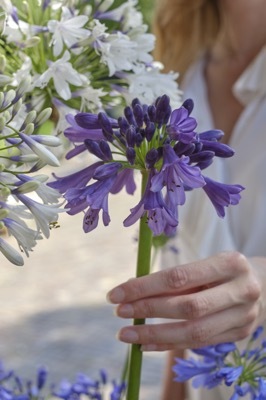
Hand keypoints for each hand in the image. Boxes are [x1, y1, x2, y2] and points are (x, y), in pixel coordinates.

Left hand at [107, 252, 264, 350]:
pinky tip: (146, 344)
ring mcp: (244, 316)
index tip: (116, 294)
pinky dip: (169, 345)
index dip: (144, 287)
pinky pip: (199, 344)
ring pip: (194, 332)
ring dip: (155, 335)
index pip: (179, 277)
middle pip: (188, 306)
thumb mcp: (203, 265)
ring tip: (127, 334)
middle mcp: (242, 290)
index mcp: (230, 263)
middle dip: (148, 311)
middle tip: (119, 312)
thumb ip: (175, 279)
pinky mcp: (241, 334)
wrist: (259, 284)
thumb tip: (131, 292)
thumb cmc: (219, 271)